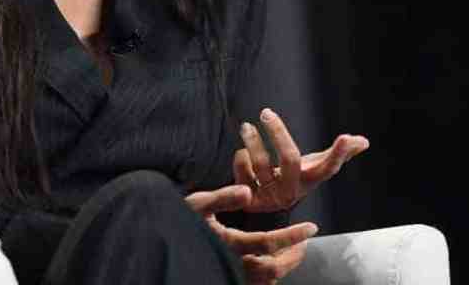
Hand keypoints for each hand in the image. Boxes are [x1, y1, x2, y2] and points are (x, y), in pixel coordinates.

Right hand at [185, 187, 313, 284]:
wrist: (157, 240)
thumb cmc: (175, 218)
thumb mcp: (197, 202)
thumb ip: (223, 197)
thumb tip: (248, 191)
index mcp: (228, 243)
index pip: (268, 243)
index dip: (292, 235)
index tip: (311, 227)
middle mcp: (231, 262)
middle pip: (273, 267)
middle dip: (293, 254)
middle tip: (304, 241)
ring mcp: (230, 273)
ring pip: (266, 279)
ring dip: (283, 266)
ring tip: (293, 252)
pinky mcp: (227, 275)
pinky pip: (256, 283)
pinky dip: (268, 276)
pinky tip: (271, 264)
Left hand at [235, 108, 368, 212]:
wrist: (263, 204)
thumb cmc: (291, 177)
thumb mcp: (312, 165)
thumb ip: (338, 153)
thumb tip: (364, 141)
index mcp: (310, 180)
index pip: (329, 167)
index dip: (339, 154)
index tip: (345, 136)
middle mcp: (293, 192)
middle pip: (290, 159)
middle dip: (278, 133)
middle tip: (266, 112)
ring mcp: (271, 198)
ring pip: (261, 164)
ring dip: (253, 141)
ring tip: (246, 126)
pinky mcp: (250, 201)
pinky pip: (242, 173)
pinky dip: (240, 159)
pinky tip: (242, 154)